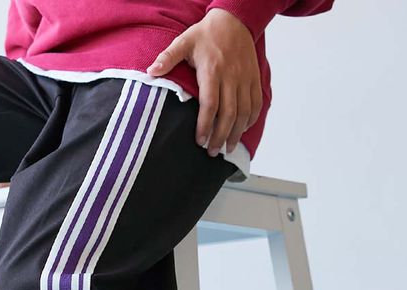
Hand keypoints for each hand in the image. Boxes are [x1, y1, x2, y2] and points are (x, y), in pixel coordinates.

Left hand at [146, 9, 261, 155]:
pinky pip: (256, 103)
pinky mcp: (254, 78)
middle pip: (228, 114)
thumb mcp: (183, 41)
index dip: (205, 125)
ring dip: (236, 133)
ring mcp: (245, 78)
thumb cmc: (206, 34)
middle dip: (220, 136)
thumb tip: (150, 72)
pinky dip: (250, 120)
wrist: (234, 19)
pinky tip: (241, 131)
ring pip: (244, 112)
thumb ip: (167, 58)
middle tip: (212, 152)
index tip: (200, 141)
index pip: (210, 104)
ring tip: (227, 149)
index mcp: (212, 70)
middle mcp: (231, 76)